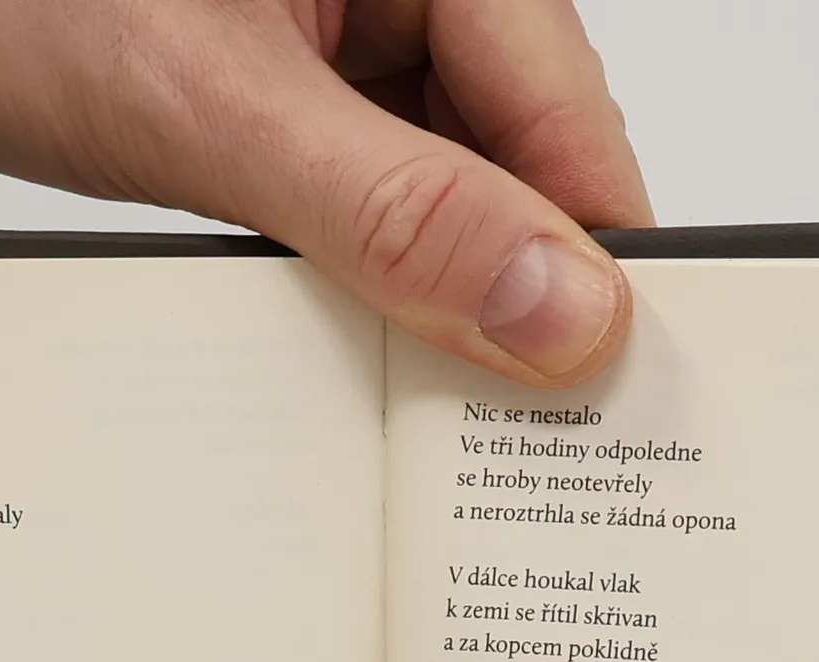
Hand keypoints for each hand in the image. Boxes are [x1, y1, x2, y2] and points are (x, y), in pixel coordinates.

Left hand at [0, 0, 652, 381]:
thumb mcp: (210, 106)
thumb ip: (395, 212)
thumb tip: (561, 313)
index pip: (572, 124)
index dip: (597, 272)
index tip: (608, 405)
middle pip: (520, 173)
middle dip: (511, 305)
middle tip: (509, 448)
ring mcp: (348, 57)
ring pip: (445, 208)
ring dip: (431, 311)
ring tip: (423, 420)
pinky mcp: (289, 116)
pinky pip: (368, 218)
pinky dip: (363, 297)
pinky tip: (347, 367)